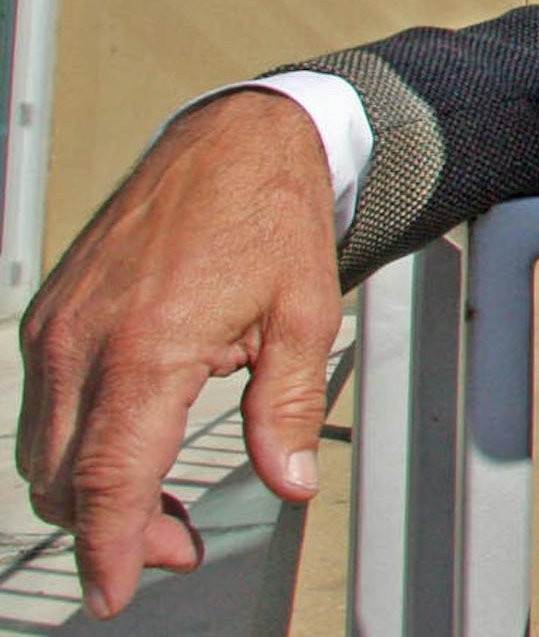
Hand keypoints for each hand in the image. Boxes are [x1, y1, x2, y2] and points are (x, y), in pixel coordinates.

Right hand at [15, 88, 342, 619]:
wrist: (233, 139)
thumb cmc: (271, 215)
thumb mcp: (305, 314)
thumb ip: (287, 408)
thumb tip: (291, 483)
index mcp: (150, 344)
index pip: (110, 478)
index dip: (110, 548)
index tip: (116, 594)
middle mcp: (85, 338)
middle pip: (65, 479)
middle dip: (112, 531)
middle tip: (179, 545)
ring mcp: (57, 324)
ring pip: (44, 449)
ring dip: (90, 493)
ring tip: (159, 506)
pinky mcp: (50, 313)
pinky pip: (42, 406)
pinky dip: (76, 445)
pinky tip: (133, 442)